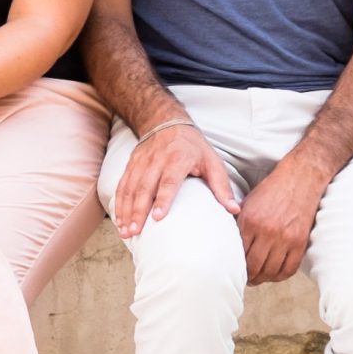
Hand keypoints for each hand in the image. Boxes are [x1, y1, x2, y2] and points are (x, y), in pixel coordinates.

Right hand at [112, 120, 239, 237]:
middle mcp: (156, 160)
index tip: (158, 217)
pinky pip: (122, 186)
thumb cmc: (193, 147)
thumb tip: (234, 210)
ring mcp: (141, 162)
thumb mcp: (212, 161)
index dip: (163, 199)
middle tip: (135, 232)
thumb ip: (221, 186)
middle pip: (144, 187)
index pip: (169, 180)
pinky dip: (119, 204)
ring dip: (126, 210)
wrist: (166, 121)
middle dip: (138, 211)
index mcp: (178, 158)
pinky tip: (119, 220)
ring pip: (130, 188)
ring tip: (126, 231)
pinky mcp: (131, 165)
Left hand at [237, 162, 323, 284]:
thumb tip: (229, 244)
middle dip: (248, 276)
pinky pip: (289, 269)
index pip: (238, 253)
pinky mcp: (300, 242)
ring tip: (259, 278)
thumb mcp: (248, 203)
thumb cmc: (271, 190)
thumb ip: (239, 224)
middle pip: (253, 266)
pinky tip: (274, 274)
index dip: (235, 265)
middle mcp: (267, 231)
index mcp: (250, 220)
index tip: (234, 269)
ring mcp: (285, 238)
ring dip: (263, 278)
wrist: (300, 178)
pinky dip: (280, 276)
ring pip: (270, 271)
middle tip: (246, 278)